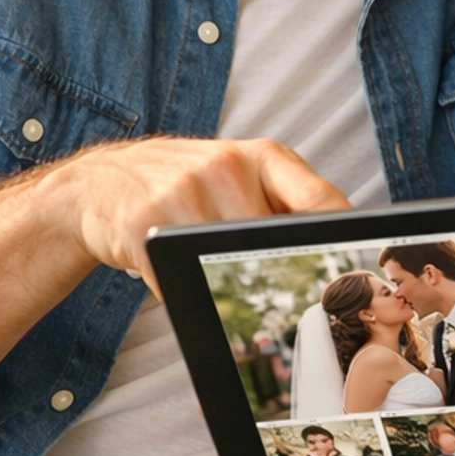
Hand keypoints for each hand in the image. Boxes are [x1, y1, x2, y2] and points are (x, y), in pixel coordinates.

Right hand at [51, 136, 347, 296]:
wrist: (101, 184)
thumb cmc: (185, 186)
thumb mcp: (240, 176)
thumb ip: (283, 203)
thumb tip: (339, 251)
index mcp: (261, 156)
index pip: (321, 201)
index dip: (341, 241)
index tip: (353, 272)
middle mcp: (224, 166)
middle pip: (274, 244)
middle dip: (280, 275)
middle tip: (287, 298)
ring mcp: (182, 192)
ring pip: (225, 265)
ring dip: (224, 286)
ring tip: (215, 278)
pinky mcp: (144, 224)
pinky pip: (181, 280)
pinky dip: (184, 291)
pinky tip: (177, 277)